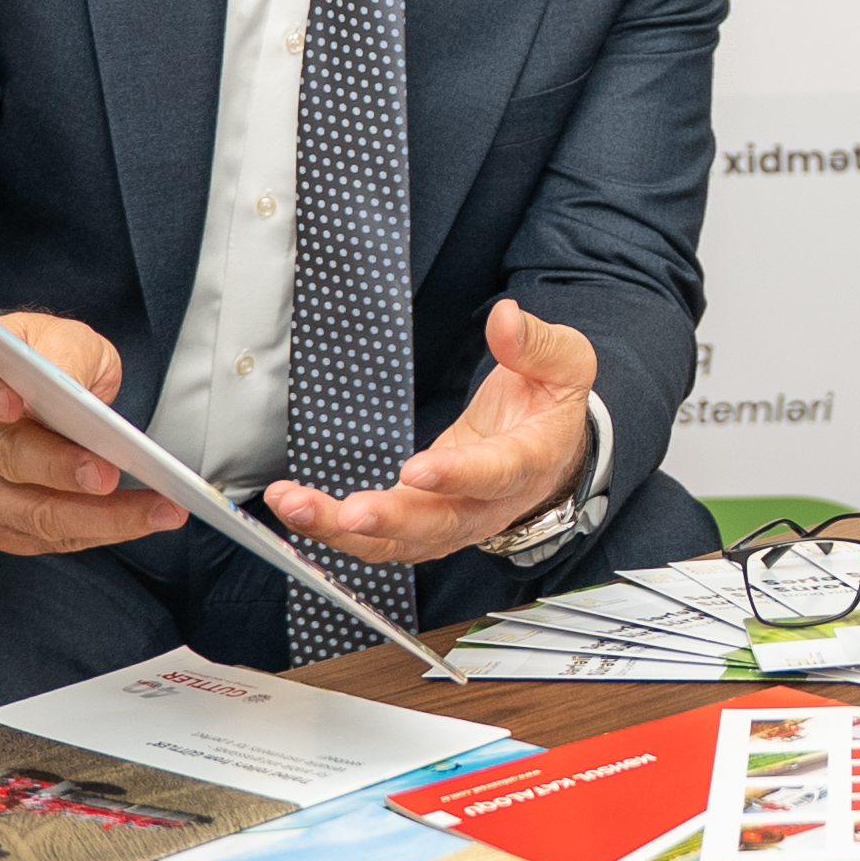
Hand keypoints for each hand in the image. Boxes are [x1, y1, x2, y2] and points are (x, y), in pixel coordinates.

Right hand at [0, 313, 184, 554]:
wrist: (38, 393)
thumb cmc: (49, 361)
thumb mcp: (65, 339)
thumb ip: (66, 355)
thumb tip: (72, 388)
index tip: (15, 402)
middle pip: (0, 455)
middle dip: (58, 468)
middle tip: (108, 473)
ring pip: (30, 511)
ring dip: (99, 515)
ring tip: (158, 508)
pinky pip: (48, 538)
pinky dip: (102, 531)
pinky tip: (144, 519)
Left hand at [265, 299, 596, 564]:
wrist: (552, 455)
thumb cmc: (551, 408)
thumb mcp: (564, 365)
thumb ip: (535, 344)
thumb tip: (506, 318)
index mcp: (527, 462)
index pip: (493, 474)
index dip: (456, 475)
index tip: (417, 470)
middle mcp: (487, 505)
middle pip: (436, 526)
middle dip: (387, 520)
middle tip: (347, 512)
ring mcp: (451, 521)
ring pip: (398, 542)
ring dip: (342, 532)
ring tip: (295, 506)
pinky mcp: (420, 524)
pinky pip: (377, 540)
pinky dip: (333, 531)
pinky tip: (295, 508)